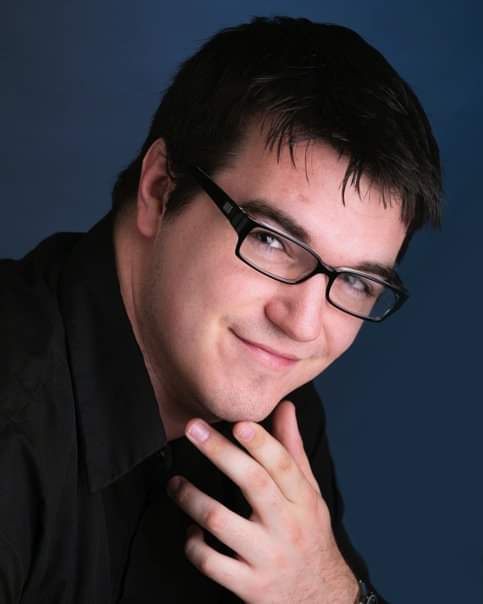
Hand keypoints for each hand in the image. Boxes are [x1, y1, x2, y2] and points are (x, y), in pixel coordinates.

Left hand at [167, 400, 357, 603]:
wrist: (319, 597)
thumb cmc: (309, 534)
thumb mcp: (309, 493)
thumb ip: (292, 449)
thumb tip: (285, 407)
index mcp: (303, 501)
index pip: (283, 466)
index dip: (261, 443)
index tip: (238, 423)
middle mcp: (287, 526)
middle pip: (253, 483)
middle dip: (220, 452)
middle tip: (194, 429)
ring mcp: (266, 557)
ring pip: (221, 521)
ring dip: (192, 498)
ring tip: (175, 483)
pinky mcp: (248, 586)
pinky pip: (211, 562)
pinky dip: (193, 543)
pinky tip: (190, 529)